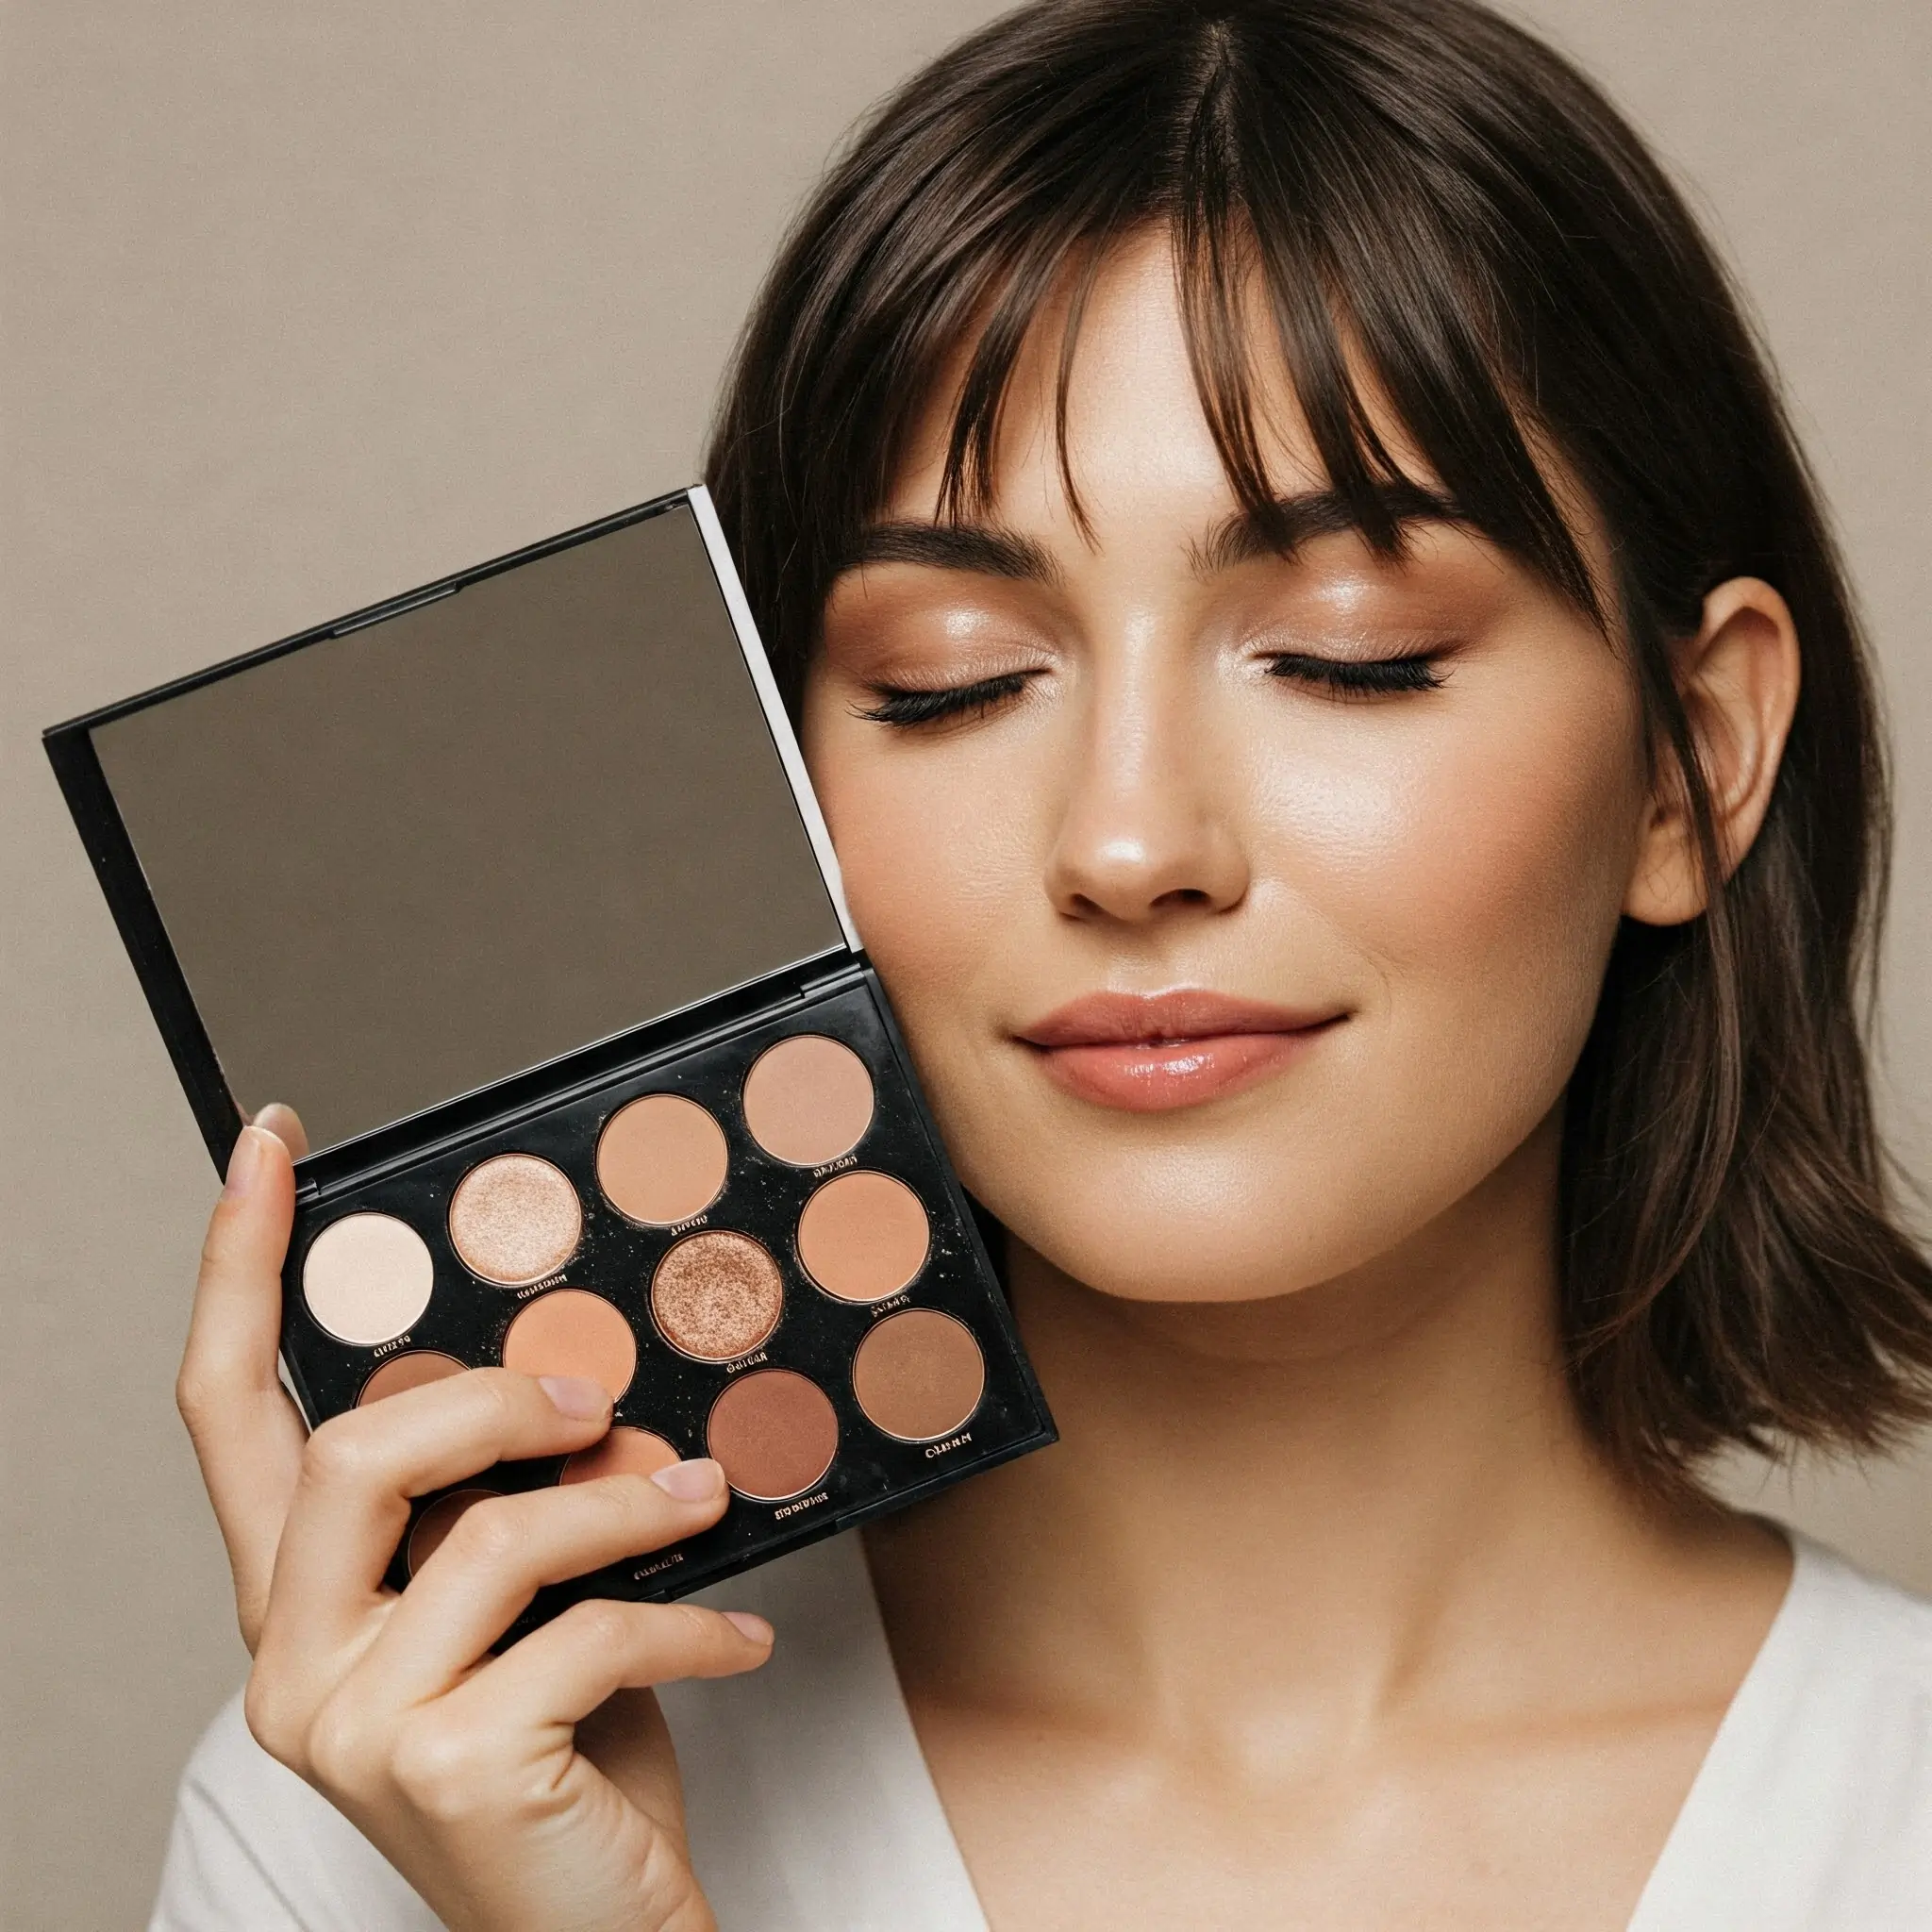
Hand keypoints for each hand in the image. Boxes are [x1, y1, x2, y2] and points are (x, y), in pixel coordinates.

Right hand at [176, 1108, 771, 1931]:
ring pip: (489, 1534)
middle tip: (601, 1399)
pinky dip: (684, 1620)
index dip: (241, 1266)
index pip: (226, 1410)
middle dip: (497, 1399)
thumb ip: (506, 1500)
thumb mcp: (521, 1611)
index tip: (274, 1146)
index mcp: (296, 1601)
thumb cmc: (560, 1762)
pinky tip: (736, 1637)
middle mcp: (289, 1661)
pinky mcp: (443, 1769)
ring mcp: (351, 1724)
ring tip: (708, 1501)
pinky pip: (585, 1632)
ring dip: (626, 1506)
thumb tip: (580, 1382)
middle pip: (355, 1448)